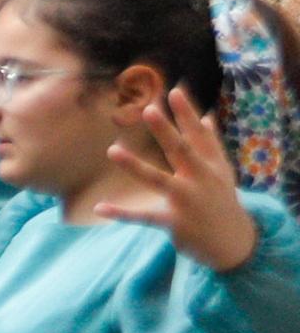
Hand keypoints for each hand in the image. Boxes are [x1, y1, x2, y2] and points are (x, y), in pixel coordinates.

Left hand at [113, 87, 257, 270]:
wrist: (232, 241)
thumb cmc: (221, 200)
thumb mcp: (221, 171)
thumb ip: (211, 144)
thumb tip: (207, 116)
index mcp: (210, 164)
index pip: (198, 134)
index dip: (186, 113)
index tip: (174, 91)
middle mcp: (200, 179)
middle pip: (181, 150)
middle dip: (166, 131)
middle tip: (149, 109)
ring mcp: (186, 200)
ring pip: (158, 180)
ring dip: (135, 165)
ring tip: (111, 150)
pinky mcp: (173, 222)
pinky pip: (143, 216)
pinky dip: (121, 213)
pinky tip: (99, 207)